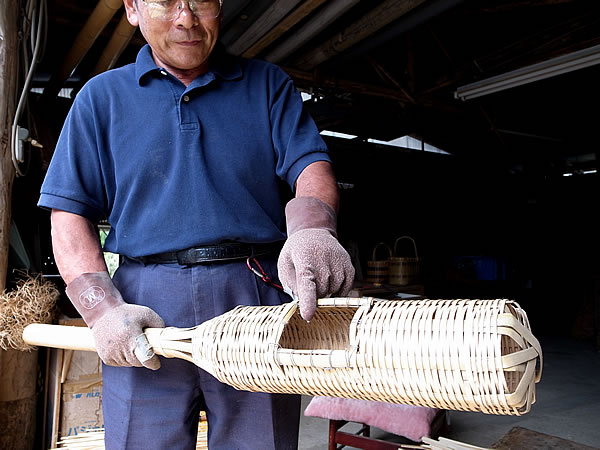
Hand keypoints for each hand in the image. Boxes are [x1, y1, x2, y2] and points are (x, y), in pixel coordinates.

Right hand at [66, 272, 164, 369]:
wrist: (103, 314)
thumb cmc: (128, 313)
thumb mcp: (146, 313)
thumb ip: (158, 324)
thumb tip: (166, 338)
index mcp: (132, 336)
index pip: (145, 357)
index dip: (153, 362)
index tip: (157, 363)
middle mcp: (120, 347)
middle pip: (139, 362)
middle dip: (144, 357)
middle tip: (144, 346)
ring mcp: (112, 354)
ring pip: (130, 364)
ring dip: (134, 357)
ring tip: (131, 342)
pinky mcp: (106, 358)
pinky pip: (121, 364)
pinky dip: (125, 358)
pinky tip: (123, 346)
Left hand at [278, 197, 354, 320]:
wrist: (315, 233)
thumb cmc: (297, 252)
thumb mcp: (285, 264)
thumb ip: (291, 285)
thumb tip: (303, 302)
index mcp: (305, 260)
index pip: (307, 285)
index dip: (308, 302)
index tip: (308, 316)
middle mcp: (324, 261)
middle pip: (321, 293)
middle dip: (313, 294)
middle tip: (308, 280)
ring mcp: (339, 264)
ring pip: (333, 292)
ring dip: (325, 291)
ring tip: (318, 275)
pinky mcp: (350, 267)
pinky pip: (345, 289)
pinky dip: (336, 290)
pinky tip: (329, 279)